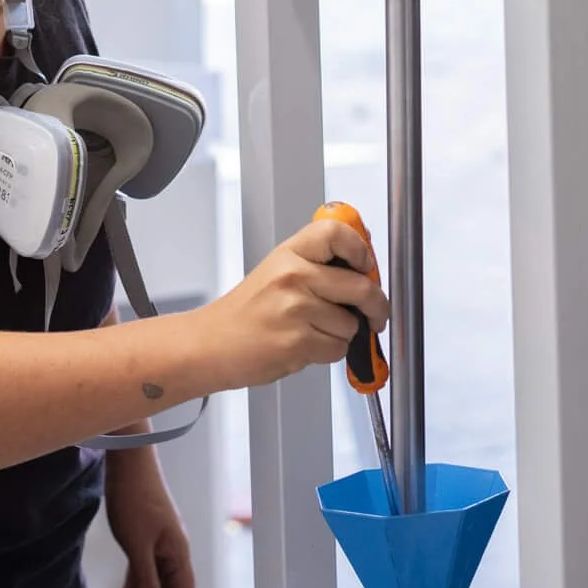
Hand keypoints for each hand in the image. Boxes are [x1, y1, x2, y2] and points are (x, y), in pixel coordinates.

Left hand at [104, 451, 195, 587]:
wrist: (129, 464)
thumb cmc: (135, 500)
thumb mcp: (137, 544)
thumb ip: (146, 576)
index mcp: (177, 552)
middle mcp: (173, 549)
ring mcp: (160, 541)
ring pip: (157, 581)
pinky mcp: (146, 534)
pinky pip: (146, 567)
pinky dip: (138, 585)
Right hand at [198, 220, 389, 386]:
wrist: (211, 344)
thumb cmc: (246, 312)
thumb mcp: (277, 270)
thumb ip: (317, 265)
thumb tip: (364, 267)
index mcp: (290, 253)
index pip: (338, 234)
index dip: (361, 250)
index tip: (367, 266)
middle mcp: (294, 276)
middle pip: (361, 286)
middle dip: (377, 306)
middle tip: (376, 314)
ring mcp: (296, 309)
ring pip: (351, 324)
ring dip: (343, 334)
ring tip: (314, 331)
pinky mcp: (298, 342)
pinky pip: (338, 349)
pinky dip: (329, 353)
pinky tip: (306, 346)